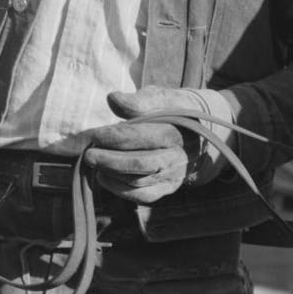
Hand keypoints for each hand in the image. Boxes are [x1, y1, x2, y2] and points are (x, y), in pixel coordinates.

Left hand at [83, 86, 234, 203]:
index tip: (95, 134)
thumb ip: (139, 99)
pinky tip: (104, 178)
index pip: (144, 135)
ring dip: (113, 174)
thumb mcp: (163, 97)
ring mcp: (175, 174)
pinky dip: (122, 191)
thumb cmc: (175, 110)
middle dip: (110, 159)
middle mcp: (179, 156)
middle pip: (141, 163)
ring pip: (140, 182)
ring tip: (93, 163)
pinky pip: (145, 197)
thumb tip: (112, 98)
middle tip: (88, 154)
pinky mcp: (170, 188)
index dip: (116, 136)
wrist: (203, 133)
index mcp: (178, 129)